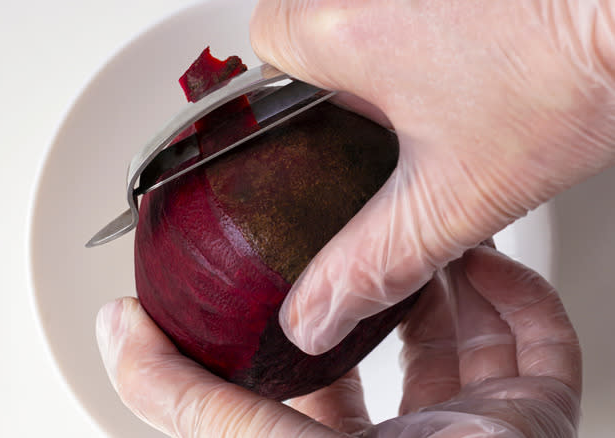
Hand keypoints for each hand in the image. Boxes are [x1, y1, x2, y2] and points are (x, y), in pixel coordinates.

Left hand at [96, 246, 580, 437]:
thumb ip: (178, 394)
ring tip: (431, 233)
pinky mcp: (538, 415)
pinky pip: (542, 348)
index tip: (297, 272)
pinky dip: (522, 300)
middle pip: (398, 358)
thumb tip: (116, 331)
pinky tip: (491, 262)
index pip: (319, 385)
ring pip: (468, 344)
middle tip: (375, 235)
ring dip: (452, 282)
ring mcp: (479, 427)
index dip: (306, 326)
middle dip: (390, 290)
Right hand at [249, 0, 614, 354]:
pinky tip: (475, 45)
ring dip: (384, 37)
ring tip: (445, 78)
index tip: (330, 119)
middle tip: (398, 108)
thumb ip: (372, 260)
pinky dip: (424, 15)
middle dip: (343, 70)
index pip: (266, 44)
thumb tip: (316, 311)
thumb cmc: (576, 74)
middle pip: (311, 20)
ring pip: (360, 2)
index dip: (294, 91)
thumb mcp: (456, 195)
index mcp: (344, 30)